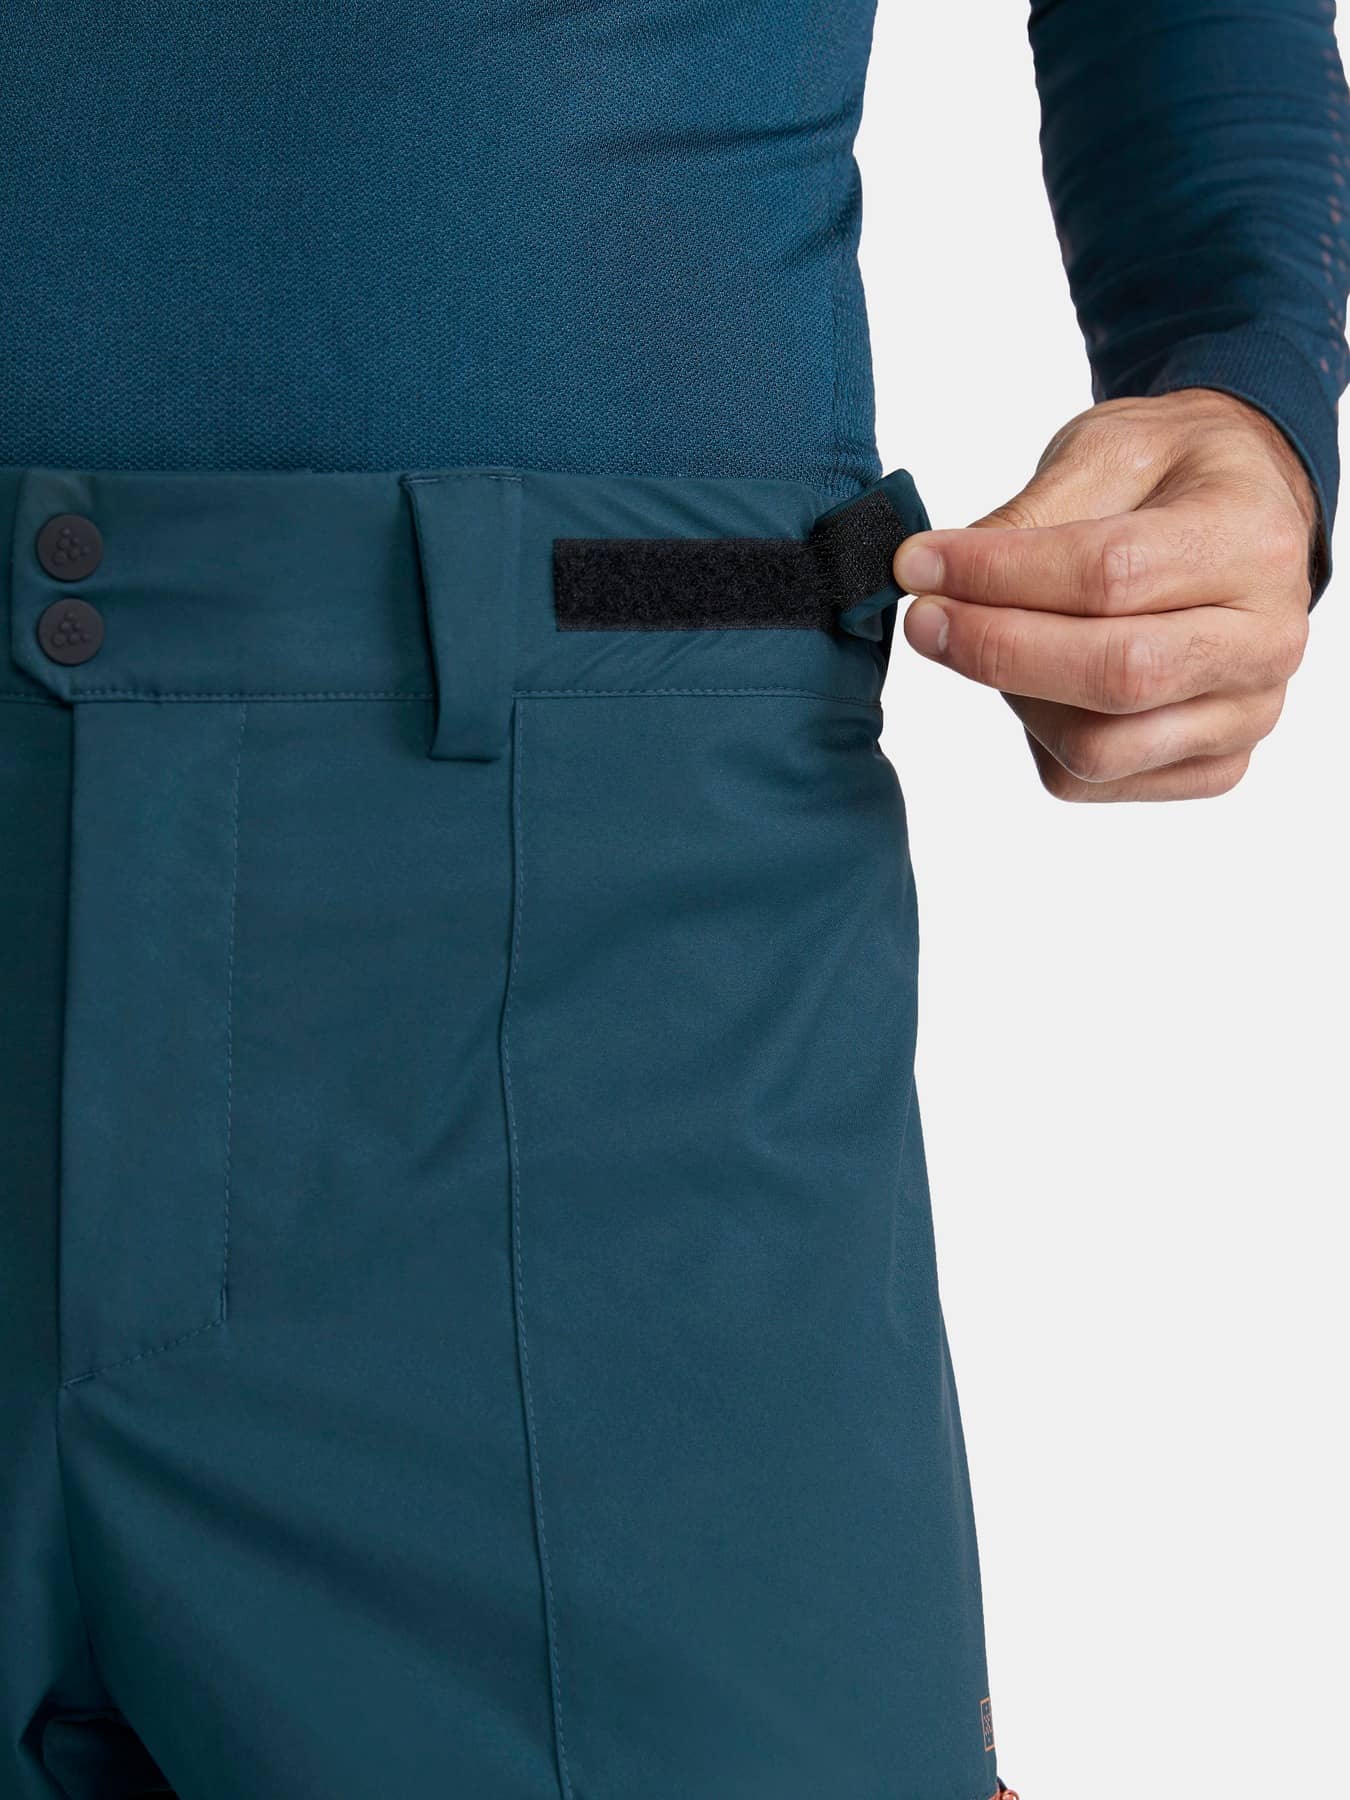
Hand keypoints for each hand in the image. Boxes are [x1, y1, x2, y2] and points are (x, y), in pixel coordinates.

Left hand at [893, 388, 1317, 801]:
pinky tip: (1034, 681)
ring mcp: (1245, 715)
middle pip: (1116, 674)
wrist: (1241, 516)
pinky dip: (1039, 737)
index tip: (919, 564)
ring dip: (1014, 697)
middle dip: (995, 648)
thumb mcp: (1107, 452)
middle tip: (923, 618)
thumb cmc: (1173, 477)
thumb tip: (935, 576)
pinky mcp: (1212, 766)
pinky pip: (1095, 781)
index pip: (1111, 576)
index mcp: (1252, 543)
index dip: (998, 575)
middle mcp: (1267, 642)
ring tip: (988, 642)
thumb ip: (1030, 514)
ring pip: (1099, 748)